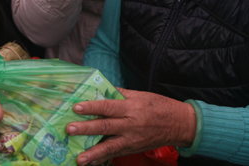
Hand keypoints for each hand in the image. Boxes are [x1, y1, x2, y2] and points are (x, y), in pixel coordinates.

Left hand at [65, 88, 195, 165]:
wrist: (179, 124)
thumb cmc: (158, 105)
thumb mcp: (140, 95)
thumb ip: (120, 94)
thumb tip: (100, 90)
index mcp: (131, 107)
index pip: (108, 106)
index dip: (92, 107)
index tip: (77, 107)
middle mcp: (130, 124)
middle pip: (106, 126)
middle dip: (87, 129)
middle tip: (70, 129)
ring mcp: (132, 139)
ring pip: (110, 147)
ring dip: (93, 153)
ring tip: (79, 158)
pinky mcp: (133, 149)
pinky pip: (116, 154)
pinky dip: (102, 159)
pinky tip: (90, 162)